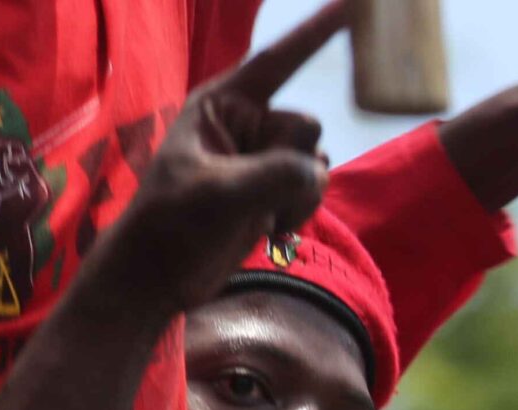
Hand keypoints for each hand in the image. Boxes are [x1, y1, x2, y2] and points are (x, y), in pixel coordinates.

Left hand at [92, 1, 343, 317]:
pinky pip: (314, 189)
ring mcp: (263, 157)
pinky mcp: (274, 189)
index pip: (278, 60)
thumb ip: (275, 176)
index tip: (356, 6)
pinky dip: (300, 211)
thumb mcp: (220, 193)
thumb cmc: (172, 224)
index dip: (318, 33)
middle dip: (294, 163)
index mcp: (222, 104)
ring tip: (261, 217)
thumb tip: (318, 171)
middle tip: (258, 193)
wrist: (160, 275)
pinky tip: (269, 229)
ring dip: (299, 195)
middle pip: (306, 126)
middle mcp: (246, 123)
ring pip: (316, 162)